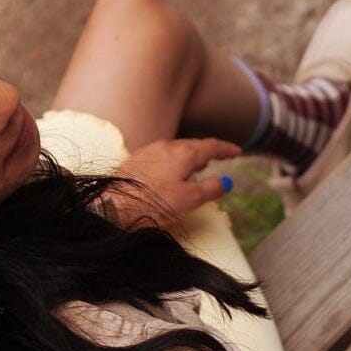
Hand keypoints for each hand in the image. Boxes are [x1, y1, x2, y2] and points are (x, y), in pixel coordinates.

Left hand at [109, 137, 239, 226]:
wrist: (113, 206)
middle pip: (193, 145)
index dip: (225, 149)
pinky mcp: (136, 161)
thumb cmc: (153, 203)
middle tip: (219, 158)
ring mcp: (149, 151)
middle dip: (208, 151)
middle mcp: (167, 146)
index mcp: (184, 153)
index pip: (210, 146)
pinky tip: (172, 173)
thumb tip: (226, 182)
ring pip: (177, 149)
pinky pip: (163, 156)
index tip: (237, 151)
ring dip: (191, 156)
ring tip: (198, 167)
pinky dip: (175, 161)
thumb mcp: (190, 199)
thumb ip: (211, 189)